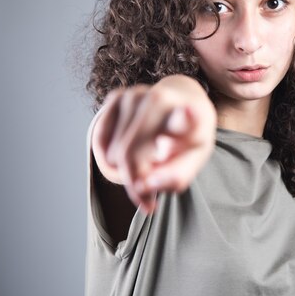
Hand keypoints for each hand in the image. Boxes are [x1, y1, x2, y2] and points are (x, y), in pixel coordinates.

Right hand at [91, 75, 216, 213]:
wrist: (182, 100)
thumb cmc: (188, 138)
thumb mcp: (193, 161)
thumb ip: (175, 178)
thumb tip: (142, 187)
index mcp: (192, 116)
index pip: (184, 118)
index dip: (185, 119)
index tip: (187, 114)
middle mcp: (162, 99)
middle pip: (130, 154)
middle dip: (133, 181)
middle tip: (147, 199)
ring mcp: (136, 95)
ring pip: (113, 153)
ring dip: (125, 168)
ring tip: (147, 160)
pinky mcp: (117, 95)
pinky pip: (101, 142)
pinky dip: (112, 157)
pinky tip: (131, 149)